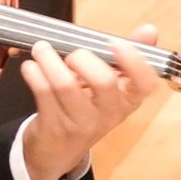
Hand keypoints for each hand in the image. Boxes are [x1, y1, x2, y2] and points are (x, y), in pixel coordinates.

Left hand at [20, 24, 159, 179]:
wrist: (59, 150)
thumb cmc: (86, 108)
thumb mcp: (110, 86)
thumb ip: (126, 58)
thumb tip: (149, 30)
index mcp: (129, 99)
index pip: (145, 83)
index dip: (133, 61)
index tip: (115, 43)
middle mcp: (109, 113)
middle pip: (103, 81)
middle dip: (83, 58)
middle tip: (70, 53)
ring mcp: (81, 123)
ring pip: (66, 85)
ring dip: (49, 60)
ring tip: (41, 49)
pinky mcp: (54, 126)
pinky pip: (43, 93)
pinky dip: (34, 74)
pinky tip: (31, 67)